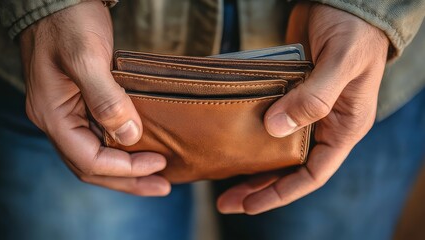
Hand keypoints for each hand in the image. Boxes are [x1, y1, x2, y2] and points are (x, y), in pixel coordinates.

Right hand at [20, 1, 169, 195]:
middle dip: (128, 180)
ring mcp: (68, 115)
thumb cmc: (70, 23)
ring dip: (126, 171)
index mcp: (53, 115)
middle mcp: (58, 121)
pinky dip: (121, 151)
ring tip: (157, 178)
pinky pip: (99, 139)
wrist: (61, 2)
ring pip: (96, 156)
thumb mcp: (87, 57)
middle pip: (92, 167)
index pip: (88, 159)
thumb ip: (106, 99)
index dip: (125, 168)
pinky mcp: (81, 106)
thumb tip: (130, 136)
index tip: (158, 163)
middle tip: (162, 187)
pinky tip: (140, 152)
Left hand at [217, 3, 388, 213]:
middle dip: (259, 187)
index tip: (250, 204)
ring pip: (275, 148)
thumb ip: (314, 97)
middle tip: (226, 201)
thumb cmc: (354, 31)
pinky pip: (267, 120)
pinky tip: (228, 140)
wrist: (343, 3)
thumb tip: (275, 129)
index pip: (313, 173)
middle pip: (289, 167)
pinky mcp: (287, 94)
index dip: (282, 192)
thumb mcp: (341, 63)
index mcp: (344, 127)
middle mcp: (323, 124)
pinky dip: (249, 133)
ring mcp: (303, 110)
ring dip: (251, 164)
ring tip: (222, 179)